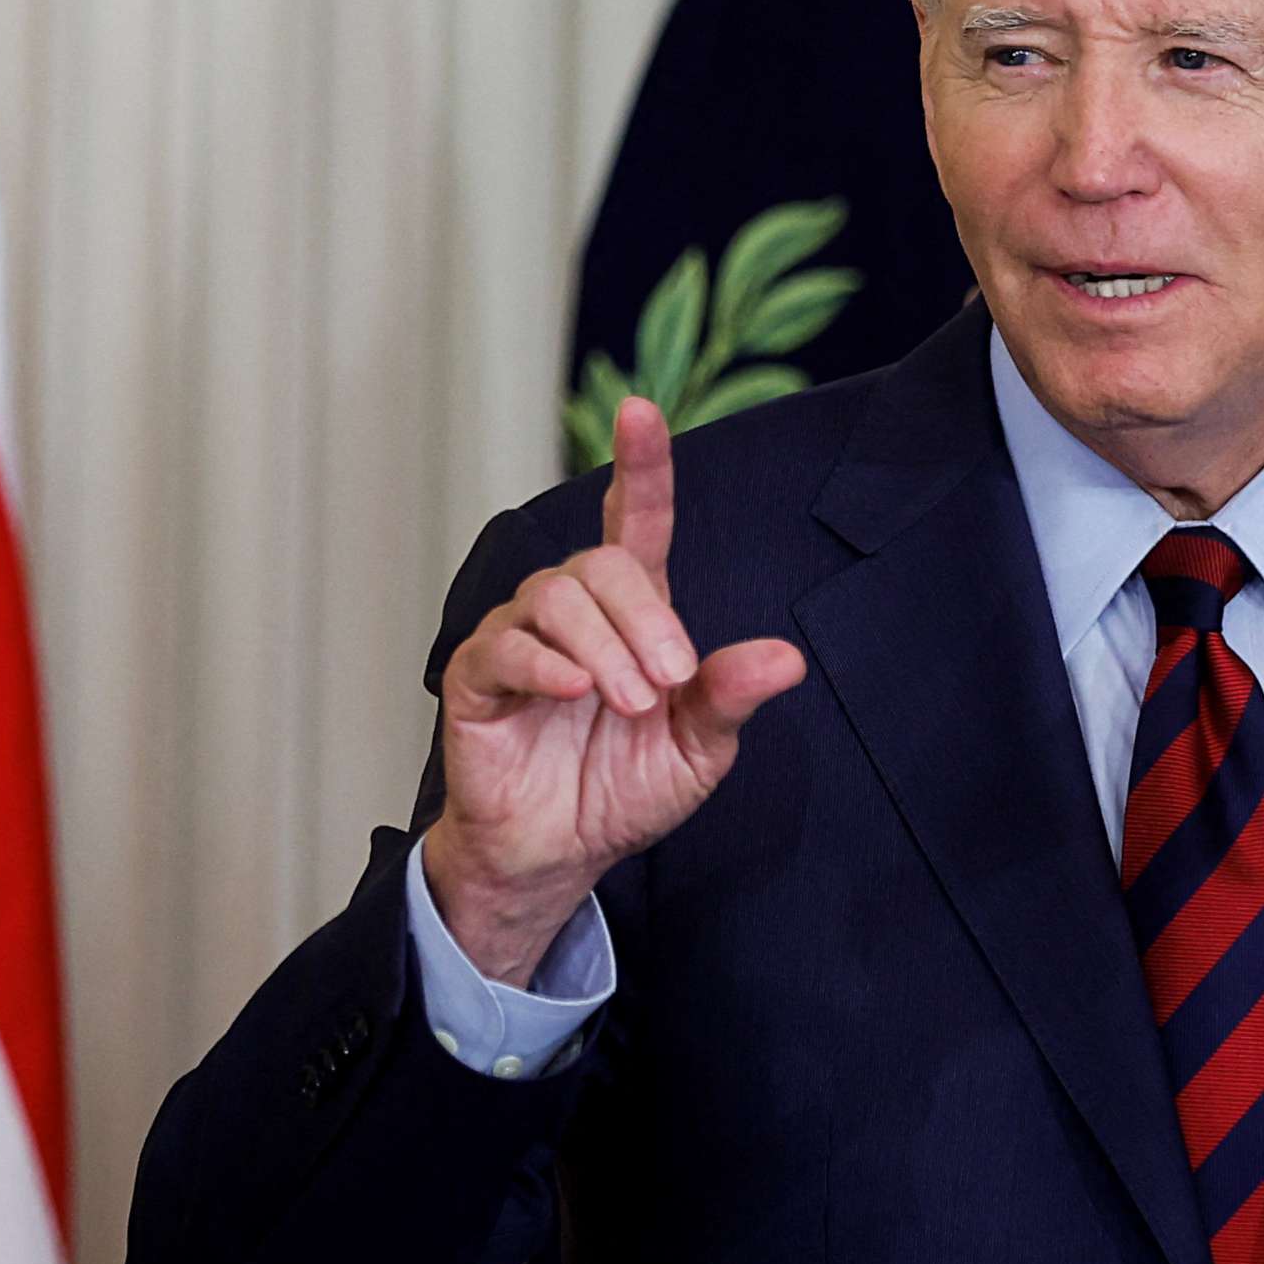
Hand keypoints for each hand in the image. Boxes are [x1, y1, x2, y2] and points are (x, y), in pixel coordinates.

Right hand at [424, 397, 806, 986]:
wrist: (559, 853)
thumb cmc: (623, 789)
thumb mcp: (697, 749)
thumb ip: (730, 697)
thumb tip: (786, 658)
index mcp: (632, 613)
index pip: (636, 520)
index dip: (642, 466)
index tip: (642, 410)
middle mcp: (574, 609)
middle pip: (604, 563)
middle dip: (647, 620)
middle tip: (667, 685)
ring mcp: (518, 636)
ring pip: (557, 596)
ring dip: (604, 649)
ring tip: (629, 704)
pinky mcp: (476, 674)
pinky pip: (505, 646)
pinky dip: (547, 666)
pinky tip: (575, 693)